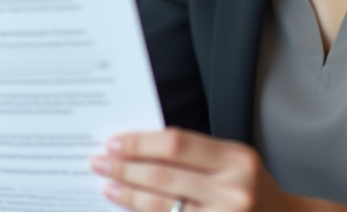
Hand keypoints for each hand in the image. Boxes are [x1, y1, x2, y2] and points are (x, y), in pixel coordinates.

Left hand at [91, 127, 326, 211]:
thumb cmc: (247, 185)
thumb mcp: (231, 160)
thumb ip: (193, 153)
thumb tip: (137, 146)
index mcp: (235, 158)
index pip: (176, 143)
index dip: (140, 142)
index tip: (114, 142)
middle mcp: (233, 189)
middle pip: (164, 175)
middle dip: (125, 168)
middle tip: (99, 161)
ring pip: (162, 206)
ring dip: (128, 194)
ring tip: (107, 184)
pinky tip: (126, 205)